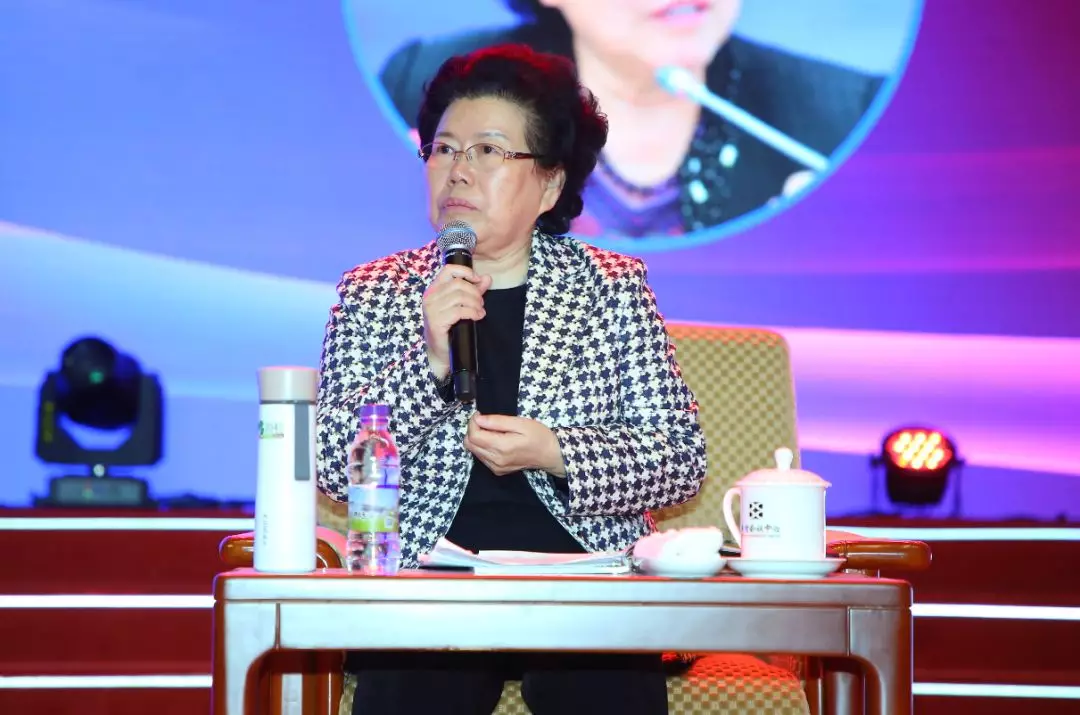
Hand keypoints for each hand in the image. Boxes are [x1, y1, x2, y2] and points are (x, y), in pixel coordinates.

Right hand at [422, 265, 492, 380]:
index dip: (466, 272)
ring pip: (460, 296)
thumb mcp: (462, 304)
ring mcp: (431, 309)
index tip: (477, 280)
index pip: (449, 269)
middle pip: (458, 284)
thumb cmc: (451, 326)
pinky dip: (472, 312)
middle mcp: (430, 297)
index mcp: (434, 289)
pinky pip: (459, 311)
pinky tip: (478, 317)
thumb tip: (487, 277)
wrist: (441, 351)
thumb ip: (474, 290)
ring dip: (475, 303)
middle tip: (481, 303)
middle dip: (475, 292)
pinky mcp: (436, 322)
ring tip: (479, 311)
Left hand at [464, 413, 565, 476]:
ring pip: (474, 451)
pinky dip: (482, 446)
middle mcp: (496, 460)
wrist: (550, 455)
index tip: (480, 414)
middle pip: (470, 444)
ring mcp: (496, 467)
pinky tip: (494, 440)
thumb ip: (498, 421)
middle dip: (473, 429)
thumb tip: (478, 419)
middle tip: (485, 421)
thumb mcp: (520, 423)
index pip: (474, 436)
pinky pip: (481, 457)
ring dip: (477, 438)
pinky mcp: (497, 470)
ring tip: (491, 430)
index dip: (472, 422)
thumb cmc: (538, 436)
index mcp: (502, 447)